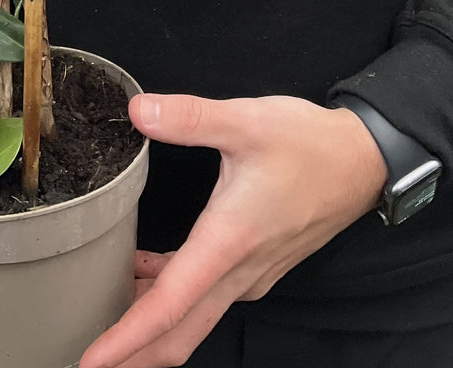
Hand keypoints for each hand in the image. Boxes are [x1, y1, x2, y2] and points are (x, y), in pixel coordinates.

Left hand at [78, 94, 387, 367]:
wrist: (362, 161)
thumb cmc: (308, 144)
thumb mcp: (247, 120)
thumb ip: (190, 117)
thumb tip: (139, 110)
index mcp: (229, 242)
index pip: (169, 306)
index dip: (126, 339)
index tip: (91, 362)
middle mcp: (239, 271)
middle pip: (179, 333)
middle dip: (134, 356)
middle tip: (90, 363)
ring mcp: (251, 275)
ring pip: (194, 321)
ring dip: (152, 330)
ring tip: (106, 322)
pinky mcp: (257, 267)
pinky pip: (208, 299)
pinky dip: (174, 302)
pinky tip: (146, 273)